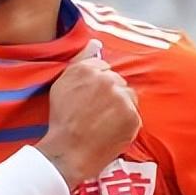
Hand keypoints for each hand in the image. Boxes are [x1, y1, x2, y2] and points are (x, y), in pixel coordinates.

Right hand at [36, 39, 140, 188]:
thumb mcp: (61, 85)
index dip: (97, 86)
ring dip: (120, 107)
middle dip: (110, 95)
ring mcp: (121, 98)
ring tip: (104, 123)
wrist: (68, 152)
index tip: (91, 99)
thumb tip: (95, 42)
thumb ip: (80, 61)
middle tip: (96, 113)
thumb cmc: (62, 121)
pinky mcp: (132, 116)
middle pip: (117, 81)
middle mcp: (106, 79)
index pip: (103, 68)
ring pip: (127, 96)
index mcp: (87, 69)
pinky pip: (134, 114)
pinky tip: (111, 130)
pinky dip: (126, 122)